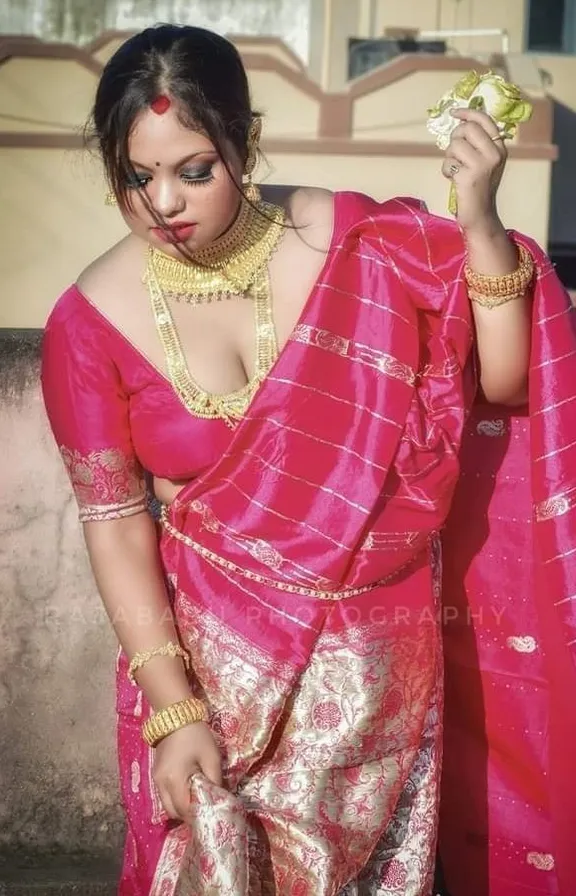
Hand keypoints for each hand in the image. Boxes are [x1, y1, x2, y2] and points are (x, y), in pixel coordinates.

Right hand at [152, 721, 222, 820]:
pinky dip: (176, 797)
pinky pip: (165, 794)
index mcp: (174, 780)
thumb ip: (215, 781)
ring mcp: (155, 779)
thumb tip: (219, 799)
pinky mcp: (156, 773)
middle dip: (188, 815)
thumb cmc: (196, 735)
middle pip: (173, 812)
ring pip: (167, 805)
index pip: (184, 811)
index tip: (211, 816)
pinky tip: (189, 789)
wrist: (176, 714)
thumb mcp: (212, 757)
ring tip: (198, 799)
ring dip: (181, 807)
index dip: (198, 816)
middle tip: (205, 809)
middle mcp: (160, 784)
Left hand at [442, 108, 506, 234]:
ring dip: (449, 156)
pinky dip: (447, 170)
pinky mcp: (468, 176)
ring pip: (455, 145)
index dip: (467, 112)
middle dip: (455, 137)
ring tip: (456, 168)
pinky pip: (448, 163)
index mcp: (500, 148)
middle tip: (454, 151)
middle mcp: (494, 154)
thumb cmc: (479, 187)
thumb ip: (478, 143)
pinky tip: (454, 180)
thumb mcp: (485, 162)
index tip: (454, 112)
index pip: (484, 120)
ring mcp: (482, 165)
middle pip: (467, 128)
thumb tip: (461, 121)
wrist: (480, 214)